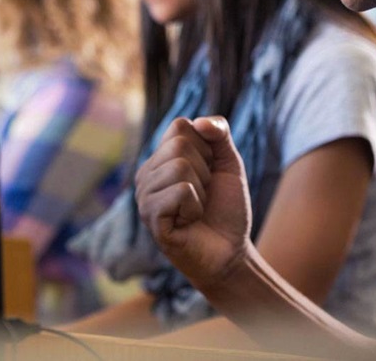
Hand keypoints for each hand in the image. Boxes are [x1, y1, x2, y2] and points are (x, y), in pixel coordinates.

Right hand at [135, 116, 252, 290]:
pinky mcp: (150, 217)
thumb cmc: (226, 209)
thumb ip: (219, 134)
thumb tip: (200, 122)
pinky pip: (180, 192)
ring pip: (180, 167)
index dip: (207, 148)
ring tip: (196, 210)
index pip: (180, 126)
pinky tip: (188, 222)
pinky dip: (196, 207)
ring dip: (201, 192)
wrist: (230, 252)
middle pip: (180, 145)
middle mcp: (146, 174)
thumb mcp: (229, 164)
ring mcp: (144, 196)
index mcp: (161, 158)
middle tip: (203, 196)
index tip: (209, 173)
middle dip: (205, 171)